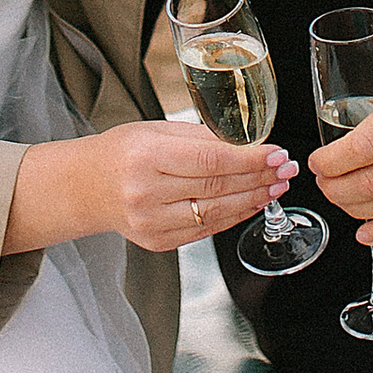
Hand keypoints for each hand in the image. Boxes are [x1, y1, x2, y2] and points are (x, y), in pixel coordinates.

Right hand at [10, 119, 294, 255]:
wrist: (86, 187)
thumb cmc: (123, 151)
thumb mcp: (156, 131)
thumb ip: (201, 137)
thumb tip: (250, 143)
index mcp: (146, 157)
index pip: (210, 160)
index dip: (249, 159)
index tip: (277, 153)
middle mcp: (146, 193)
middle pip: (218, 187)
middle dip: (259, 178)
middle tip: (286, 169)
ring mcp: (151, 223)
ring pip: (216, 213)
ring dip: (253, 199)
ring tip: (276, 186)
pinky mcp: (158, 242)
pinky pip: (206, 230)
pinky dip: (233, 216)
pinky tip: (251, 202)